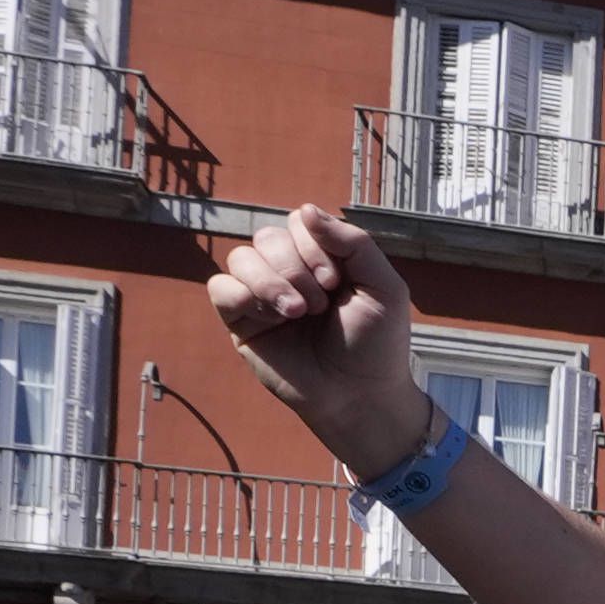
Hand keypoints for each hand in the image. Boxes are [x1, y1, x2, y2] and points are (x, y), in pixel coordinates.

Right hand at [206, 205, 433, 472]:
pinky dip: (245, 297)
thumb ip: (353, 243)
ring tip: (299, 314)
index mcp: (322, 258)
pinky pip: (220, 287)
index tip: (337, 282)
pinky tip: (272, 319)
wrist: (358, 395)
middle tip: (320, 305)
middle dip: (295, 267)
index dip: (313, 246)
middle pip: (267, 236)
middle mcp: (288, 271)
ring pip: (241, 257)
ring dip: (271, 282)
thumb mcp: (384, 286)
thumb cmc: (376, 343)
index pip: (299, 222)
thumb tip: (305, 209)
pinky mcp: (240, 320)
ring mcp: (262, 294)